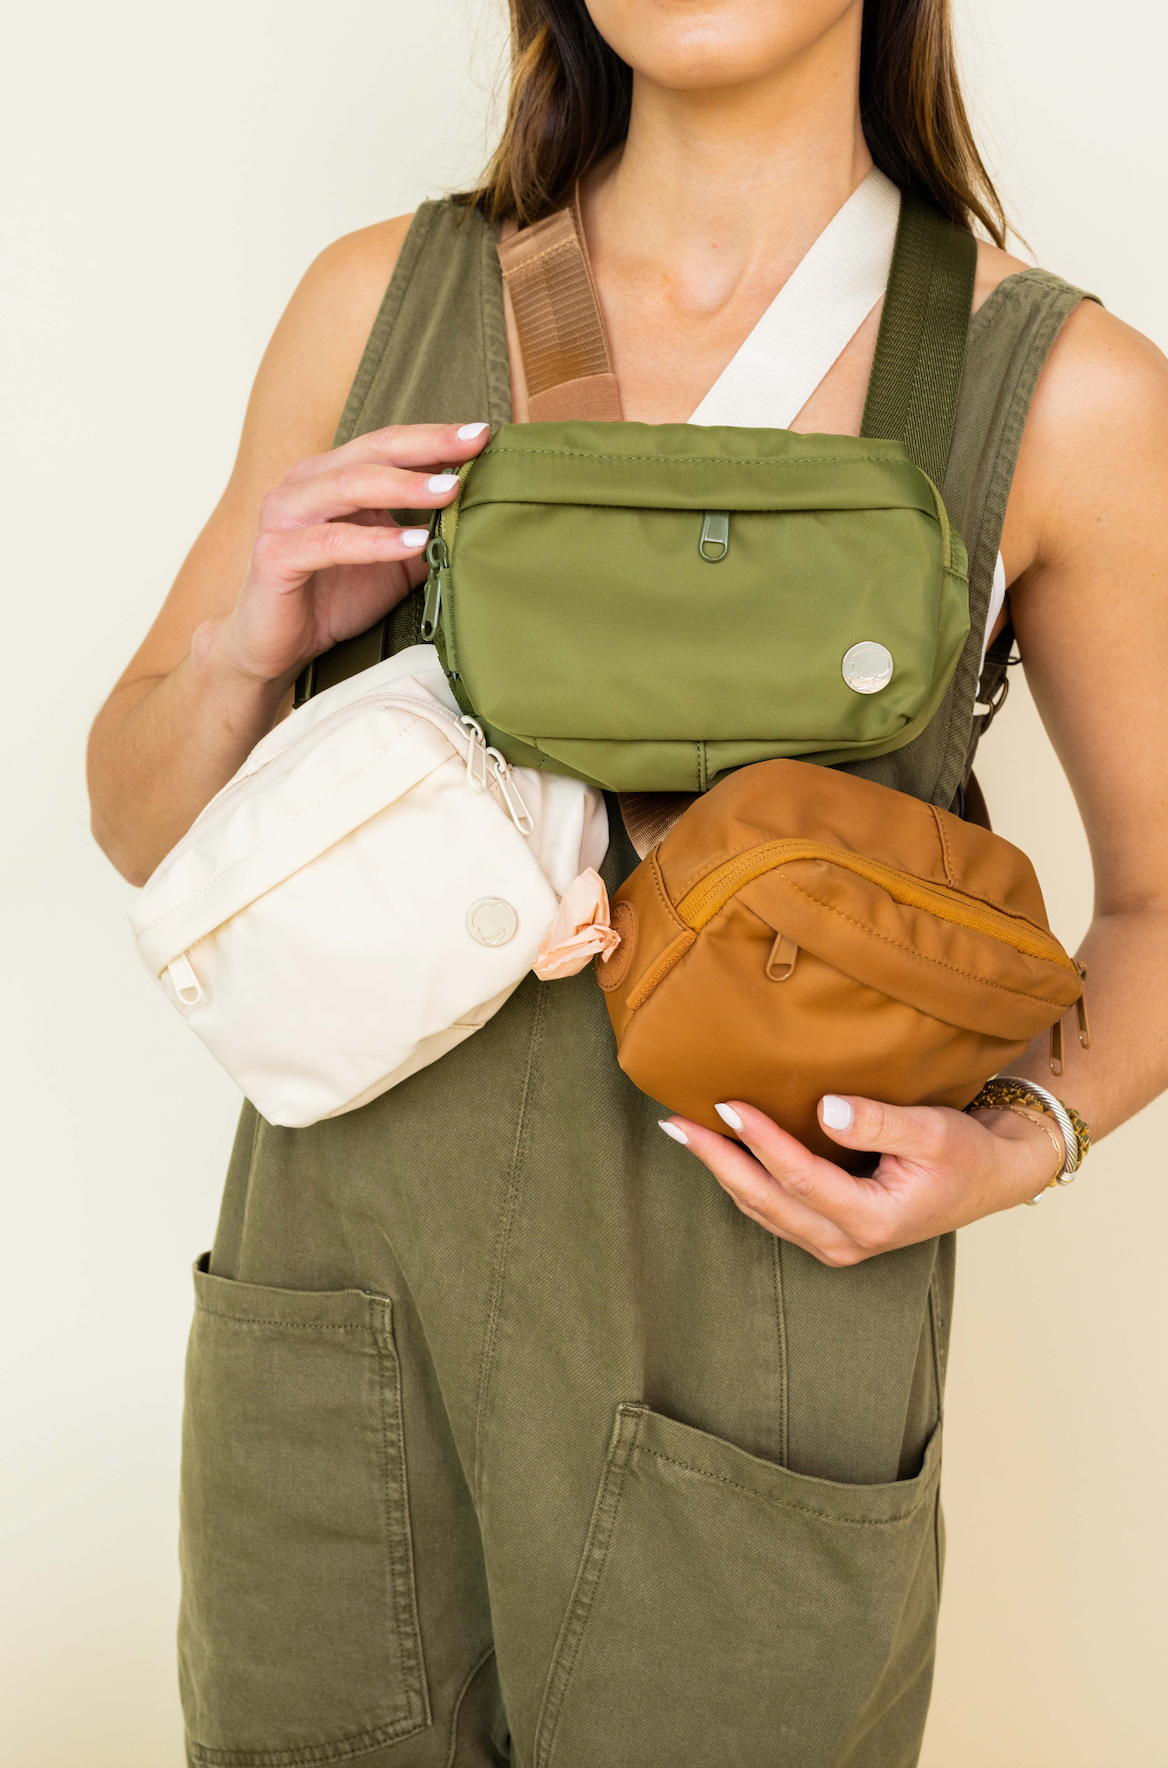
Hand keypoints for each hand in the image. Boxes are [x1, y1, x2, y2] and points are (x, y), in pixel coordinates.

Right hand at [200, 420, 490, 686]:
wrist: (275, 647)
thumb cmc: (331, 598)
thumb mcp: (393, 564)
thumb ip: (425, 535)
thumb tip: (480, 518)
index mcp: (330, 476)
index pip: (388, 445)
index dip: (435, 437)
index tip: (483, 435)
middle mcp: (304, 485)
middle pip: (371, 452)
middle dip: (427, 447)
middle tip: (473, 446)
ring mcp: (285, 517)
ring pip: (349, 488)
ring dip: (404, 487)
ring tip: (449, 490)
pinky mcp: (275, 556)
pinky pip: (330, 544)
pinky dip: (374, 542)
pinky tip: (412, 543)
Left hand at [661, 1094, 1064, 1264]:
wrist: (991, 1178)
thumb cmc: (965, 1153)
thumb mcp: (933, 1130)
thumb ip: (880, 1121)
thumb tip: (826, 1109)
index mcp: (872, 1218)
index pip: (800, 1176)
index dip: (760, 1140)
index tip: (726, 1105)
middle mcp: (847, 1241)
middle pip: (766, 1201)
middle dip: (718, 1162)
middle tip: (676, 1124)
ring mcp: (836, 1243)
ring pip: (764, 1210)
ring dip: (724, 1172)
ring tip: (686, 1134)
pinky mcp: (831, 1234)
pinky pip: (775, 1211)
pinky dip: (744, 1182)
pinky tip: (723, 1154)